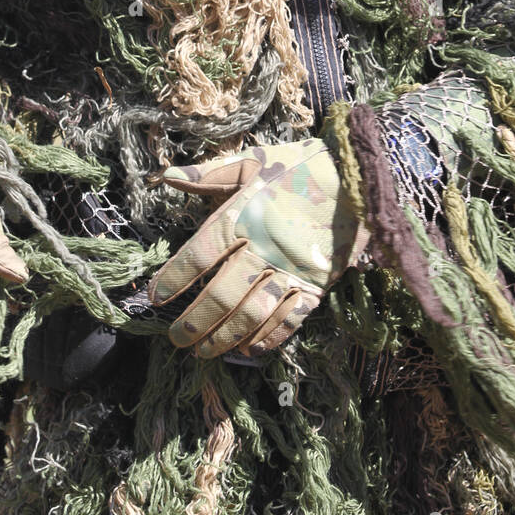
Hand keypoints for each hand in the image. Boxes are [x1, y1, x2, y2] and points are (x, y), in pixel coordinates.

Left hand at [148, 138, 367, 358]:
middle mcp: (265, 246)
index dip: (175, 278)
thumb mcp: (253, 161)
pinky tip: (249, 350)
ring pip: (253, 313)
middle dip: (195, 321)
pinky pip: (291, 318)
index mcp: (245, 214)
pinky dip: (269, 338)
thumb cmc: (300, 166)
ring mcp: (293, 268)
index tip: (155, 296)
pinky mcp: (318, 283)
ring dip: (225, 337)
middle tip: (175, 339)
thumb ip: (208, 174)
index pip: (200, 253)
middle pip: (223, 293)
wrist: (359, 174)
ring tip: (203, 353)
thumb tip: (165, 177)